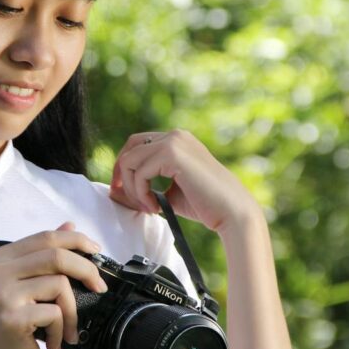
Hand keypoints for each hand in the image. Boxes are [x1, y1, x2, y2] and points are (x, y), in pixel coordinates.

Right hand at [0, 222, 108, 348]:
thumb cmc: (13, 323)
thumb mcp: (26, 284)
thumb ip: (44, 255)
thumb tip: (69, 226)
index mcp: (1, 258)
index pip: (46, 238)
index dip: (76, 241)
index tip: (96, 252)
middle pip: (56, 257)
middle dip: (86, 272)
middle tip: (98, 289)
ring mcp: (3, 293)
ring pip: (59, 285)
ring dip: (72, 313)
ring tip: (66, 330)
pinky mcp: (12, 317)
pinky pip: (55, 313)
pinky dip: (61, 330)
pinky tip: (52, 343)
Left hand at [109, 129, 261, 232]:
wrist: (232, 212)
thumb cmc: (206, 205)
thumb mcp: (171, 191)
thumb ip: (149, 186)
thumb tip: (116, 191)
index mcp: (178, 140)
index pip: (138, 144)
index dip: (126, 167)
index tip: (124, 192)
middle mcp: (175, 135)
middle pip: (130, 147)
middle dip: (122, 173)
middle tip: (125, 198)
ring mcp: (174, 142)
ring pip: (130, 160)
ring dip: (132, 189)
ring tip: (148, 207)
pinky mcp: (172, 154)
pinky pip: (139, 173)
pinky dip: (140, 193)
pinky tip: (155, 207)